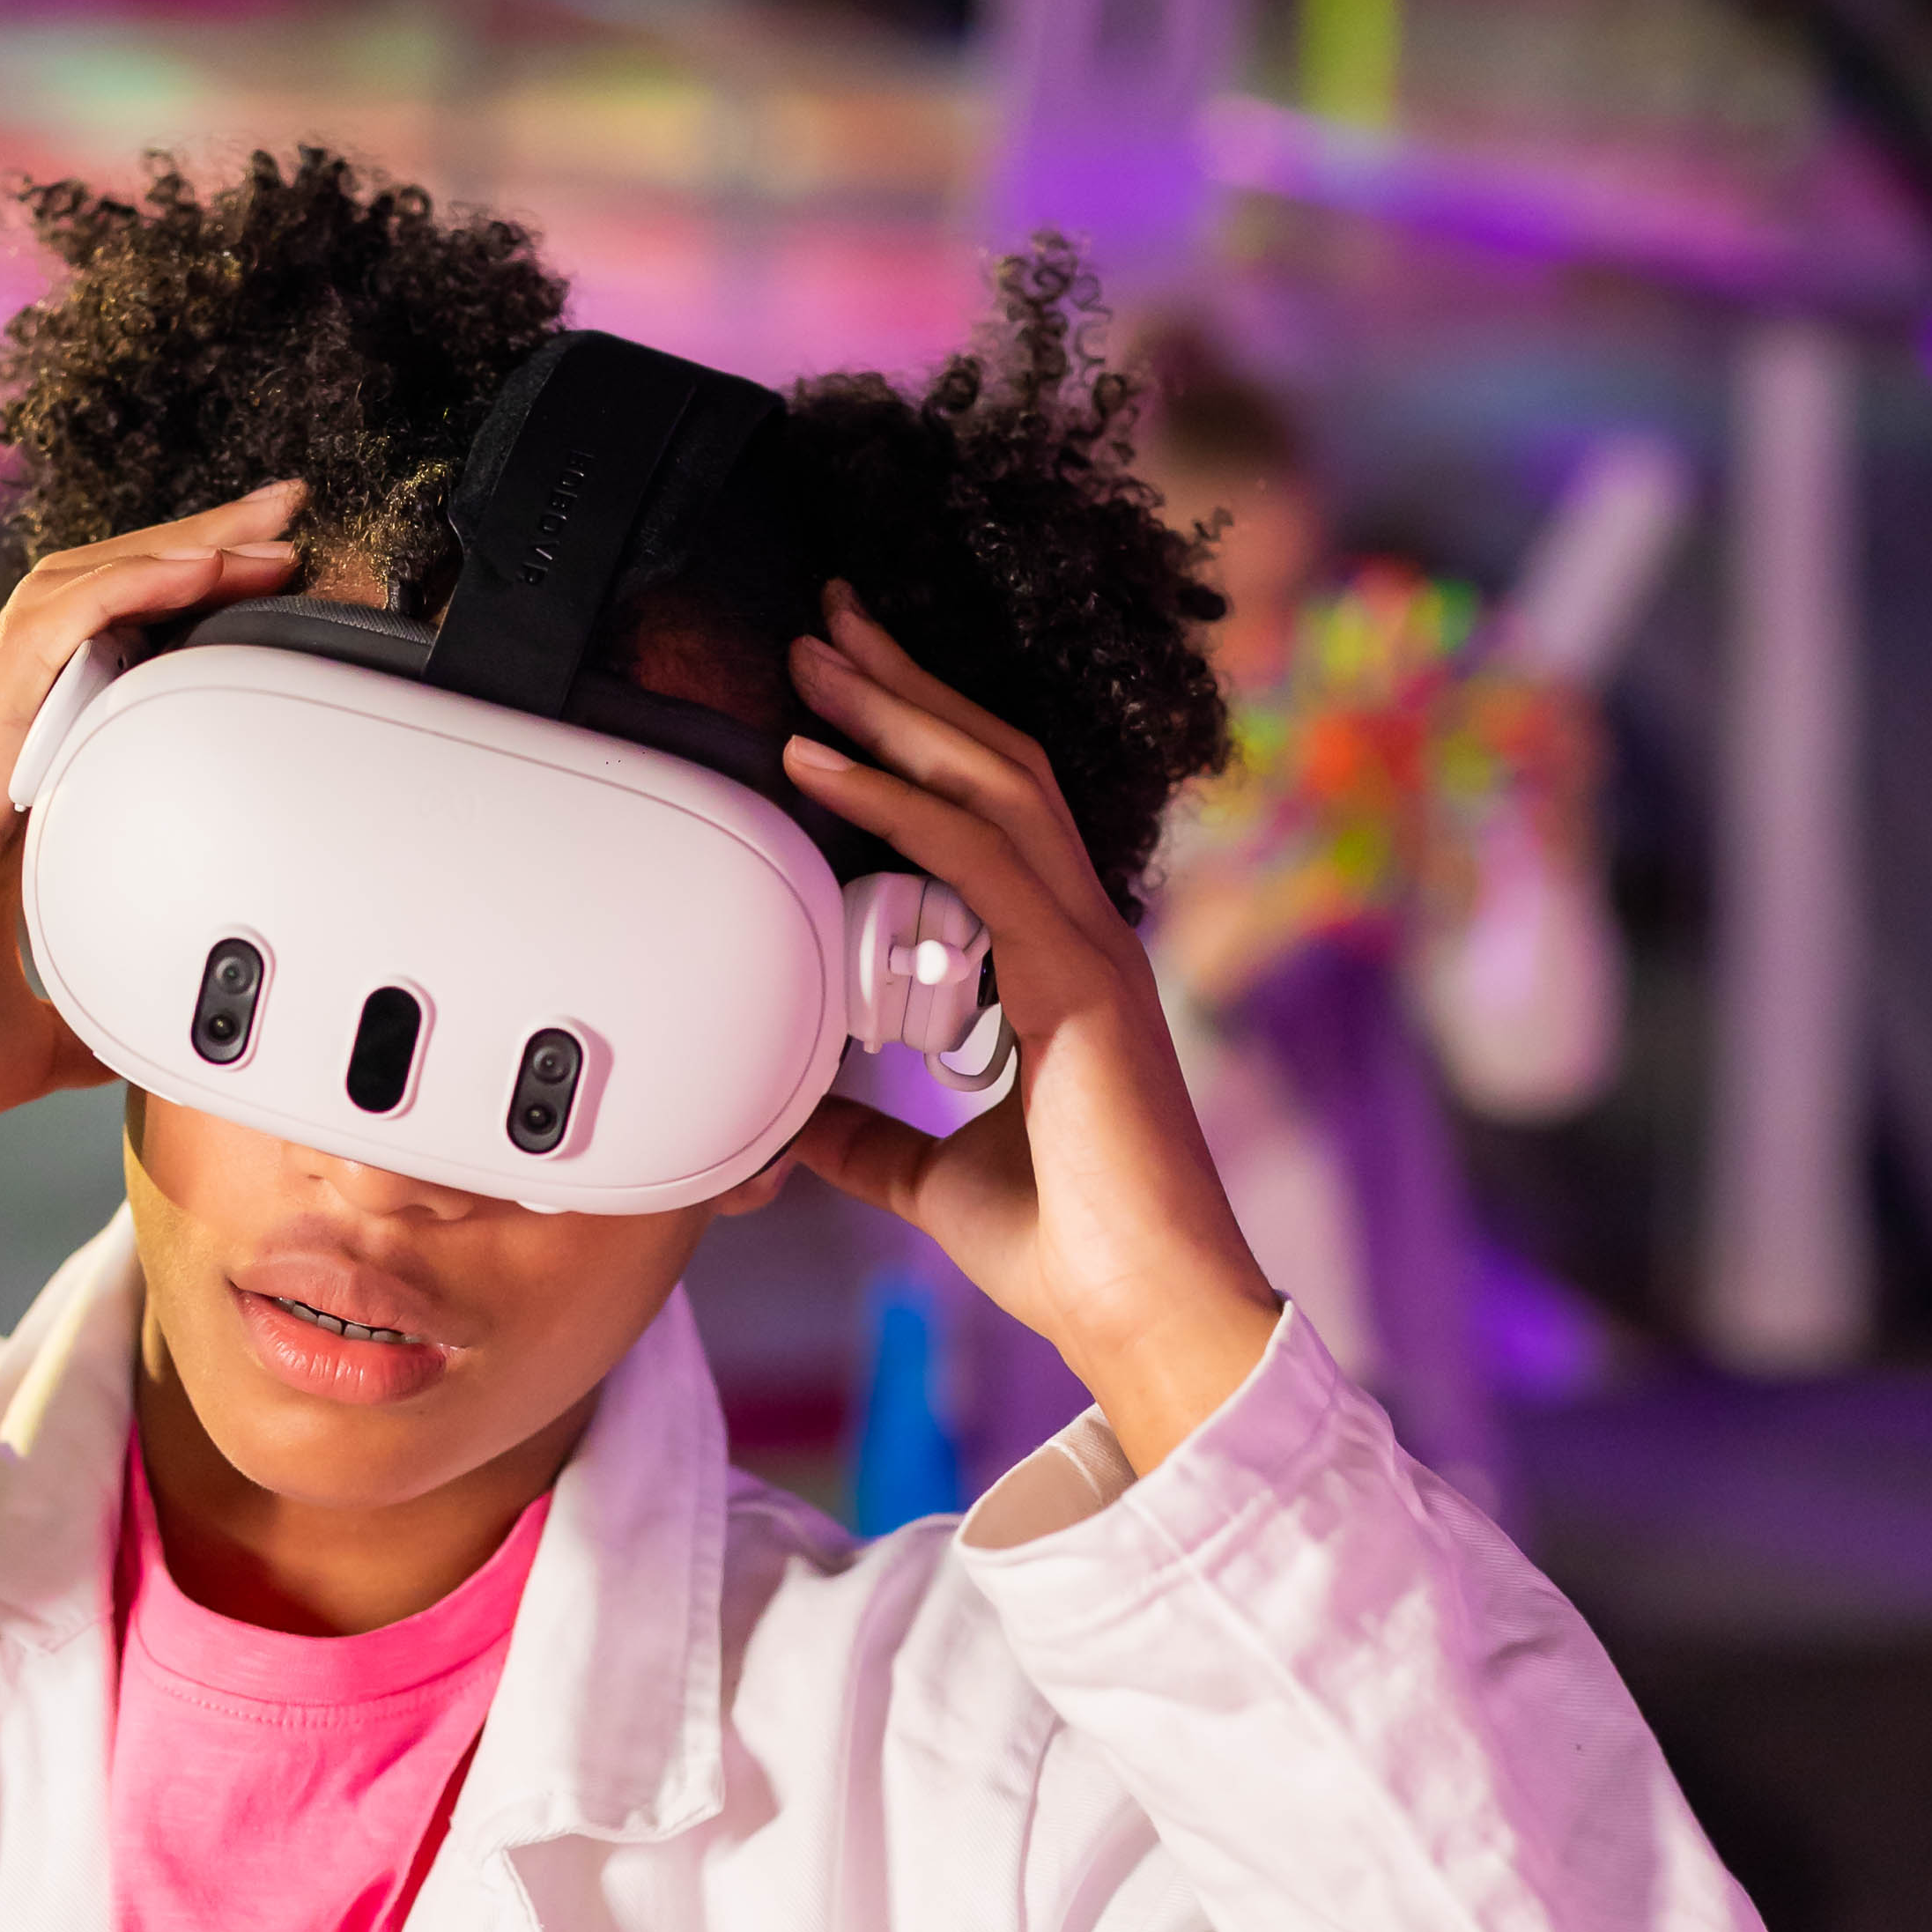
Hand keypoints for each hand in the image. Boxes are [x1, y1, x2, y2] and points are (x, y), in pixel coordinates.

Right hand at [0, 485, 302, 1224]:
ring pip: (72, 600)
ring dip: (171, 550)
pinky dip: (121, 592)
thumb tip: (171, 1029)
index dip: (185, 612)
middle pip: (98, 607)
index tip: (270, 588)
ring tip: (261, 522)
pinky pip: (44, 644)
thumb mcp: (49, 1039)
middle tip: (288, 513)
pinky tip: (190, 566)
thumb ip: (107, 1011)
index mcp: (14, 801)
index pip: (109, 666)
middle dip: (196, 548)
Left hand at [783, 584, 1279, 1475]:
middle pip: (995, 763)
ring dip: (896, 710)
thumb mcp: (928, 1178)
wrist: (1142, 1314)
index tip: (840, 691)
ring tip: (813, 655)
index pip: (990, 812)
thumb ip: (864, 1134)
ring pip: (993, 782)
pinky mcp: (1081, 984)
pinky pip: (976, 860)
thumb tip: (788, 1110)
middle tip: (825, 616)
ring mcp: (1093, 948)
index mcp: (1061, 963)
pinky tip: (822, 765)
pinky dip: (893, 803)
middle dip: (907, 683)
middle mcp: (1085, 933)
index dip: (920, 739)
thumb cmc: (1066, 1252)